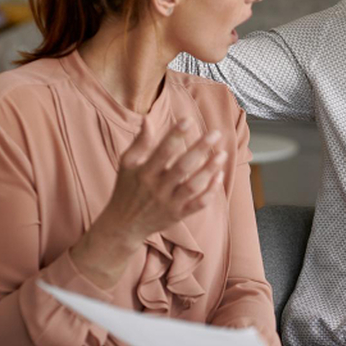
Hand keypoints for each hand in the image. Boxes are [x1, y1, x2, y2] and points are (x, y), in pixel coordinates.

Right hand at [95, 117, 226, 244]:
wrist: (124, 226)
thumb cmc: (126, 189)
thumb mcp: (127, 164)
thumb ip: (140, 143)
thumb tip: (147, 119)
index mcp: (144, 173)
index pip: (162, 151)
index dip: (175, 135)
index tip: (189, 120)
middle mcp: (157, 188)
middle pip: (182, 167)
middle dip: (200, 149)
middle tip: (216, 133)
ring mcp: (169, 203)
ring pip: (193, 186)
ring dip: (209, 169)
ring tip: (222, 154)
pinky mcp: (178, 215)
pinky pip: (198, 204)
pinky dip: (210, 191)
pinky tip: (219, 176)